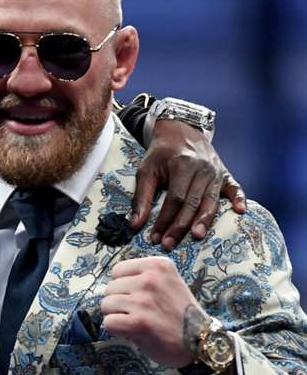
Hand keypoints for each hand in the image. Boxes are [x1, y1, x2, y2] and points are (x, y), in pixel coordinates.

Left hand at [100, 257, 207, 367]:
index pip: (117, 270)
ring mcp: (145, 300)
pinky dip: (115, 330)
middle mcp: (151, 278)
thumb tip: (111, 285)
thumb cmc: (180, 314)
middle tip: (139, 313)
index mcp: (158, 265)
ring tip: (136, 322)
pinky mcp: (139, 322)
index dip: (123, 286)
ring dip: (116, 316)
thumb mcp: (167, 283)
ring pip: (106, 305)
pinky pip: (108, 322)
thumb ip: (143, 278)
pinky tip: (132, 331)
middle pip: (110, 288)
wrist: (203, 341)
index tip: (138, 296)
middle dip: (119, 302)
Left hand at [130, 120, 245, 250]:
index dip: (165, 220)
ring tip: (197, 236)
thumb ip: (141, 198)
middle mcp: (202, 168)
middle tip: (169, 244)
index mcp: (182, 165)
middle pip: (193, 202)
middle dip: (180, 226)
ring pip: (211, 200)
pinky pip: (235, 187)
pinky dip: (239, 198)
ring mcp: (216, 171)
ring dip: (204, 220)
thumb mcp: (146, 170)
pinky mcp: (225, 173)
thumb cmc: (161, 154)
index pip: (175, 199)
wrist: (180, 131)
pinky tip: (240, 211)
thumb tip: (134, 225)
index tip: (155, 237)